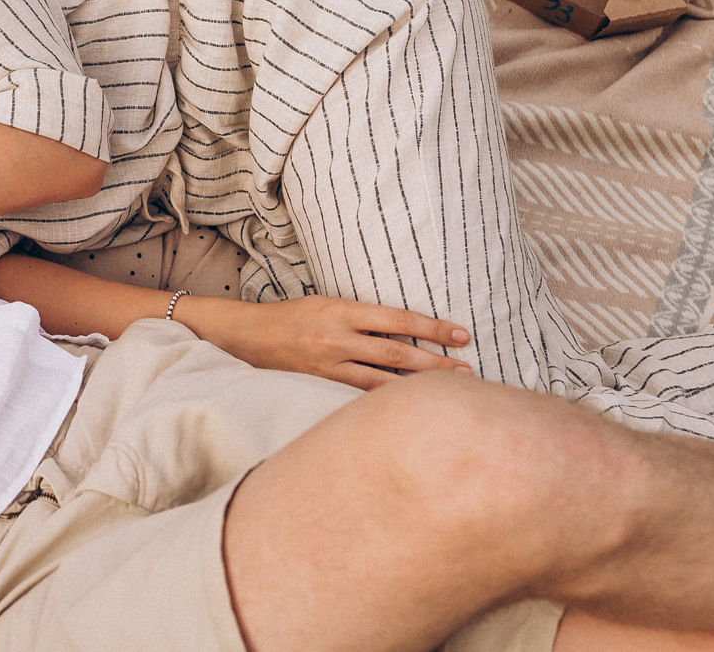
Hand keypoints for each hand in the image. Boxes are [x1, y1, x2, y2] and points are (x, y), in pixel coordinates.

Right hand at [180, 295, 473, 390]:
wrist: (245, 336)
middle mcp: (337, 338)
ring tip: (449, 392)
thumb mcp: (326, 303)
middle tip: (468, 370)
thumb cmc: (290, 317)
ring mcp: (328, 366)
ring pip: (383, 380)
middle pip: (396, 353)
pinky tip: (408, 410)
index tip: (461, 334)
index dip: (431, 327)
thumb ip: (361, 318)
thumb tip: (402, 329)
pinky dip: (387, 402)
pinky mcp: (320, 386)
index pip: (396, 318)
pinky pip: (360, 397)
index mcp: (341, 309)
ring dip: (418, 386)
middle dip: (435, 362)